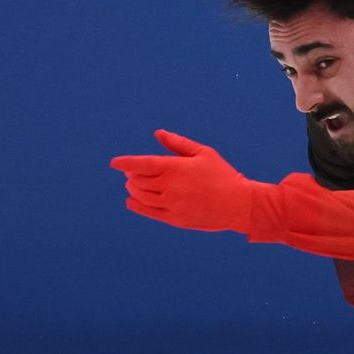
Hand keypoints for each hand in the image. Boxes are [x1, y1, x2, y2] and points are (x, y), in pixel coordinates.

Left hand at [111, 130, 260, 232]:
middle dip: (132, 176)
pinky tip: (132, 201)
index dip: (125, 163)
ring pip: (141, 196)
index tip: (114, 163)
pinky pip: (149, 212)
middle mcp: (170, 186)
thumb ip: (178, 143)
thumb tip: (158, 134)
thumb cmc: (223, 175)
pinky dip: (137, 206)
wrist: (239, 204)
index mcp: (175, 167)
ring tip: (133, 186)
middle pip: (138, 180)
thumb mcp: (204, 153)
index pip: (141, 164)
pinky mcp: (175, 219)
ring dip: (133, 190)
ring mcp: (172, 204)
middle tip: (132, 174)